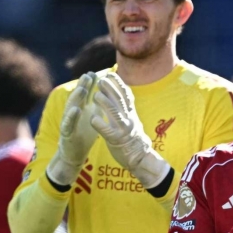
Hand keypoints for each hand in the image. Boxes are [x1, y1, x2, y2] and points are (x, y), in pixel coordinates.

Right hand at [46, 72, 100, 184]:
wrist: (74, 153)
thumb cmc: (84, 133)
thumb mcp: (93, 116)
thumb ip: (98, 103)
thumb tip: (107, 90)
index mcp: (82, 108)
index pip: (86, 93)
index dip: (90, 83)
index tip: (97, 72)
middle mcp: (74, 112)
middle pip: (78, 96)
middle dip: (83, 85)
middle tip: (89, 74)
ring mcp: (68, 122)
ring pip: (71, 107)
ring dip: (77, 98)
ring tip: (83, 89)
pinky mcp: (66, 133)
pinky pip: (69, 123)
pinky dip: (72, 116)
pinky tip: (76, 109)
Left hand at [90, 73, 170, 187]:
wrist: (140, 158)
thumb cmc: (133, 139)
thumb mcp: (132, 120)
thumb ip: (126, 108)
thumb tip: (123, 94)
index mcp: (131, 113)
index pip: (126, 95)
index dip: (119, 83)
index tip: (111, 74)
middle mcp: (128, 119)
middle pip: (120, 100)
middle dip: (110, 89)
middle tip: (100, 80)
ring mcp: (123, 129)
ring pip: (114, 113)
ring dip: (105, 103)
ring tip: (95, 95)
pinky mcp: (116, 140)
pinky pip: (107, 131)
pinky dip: (100, 124)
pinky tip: (92, 119)